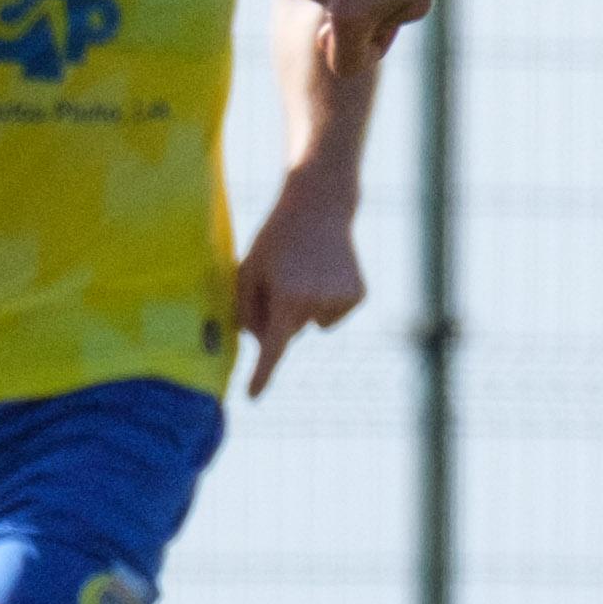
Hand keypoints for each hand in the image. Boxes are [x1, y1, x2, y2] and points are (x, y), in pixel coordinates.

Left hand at [235, 179, 369, 394]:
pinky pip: (332, 314)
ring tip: (304, 270)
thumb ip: (245, 309)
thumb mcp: (249, 268)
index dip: (261, 374)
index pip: (273, 346)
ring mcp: (341, 299)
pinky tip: (326, 273)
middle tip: (280, 279)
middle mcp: (317, 302)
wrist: (320, 207)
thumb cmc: (276, 238)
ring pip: (311, 323)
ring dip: (303, 306)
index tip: (252, 396)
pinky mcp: (357, 295)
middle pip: (289, 331)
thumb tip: (257, 341)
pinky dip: (326, 301)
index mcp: (287, 297)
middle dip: (279, 316)